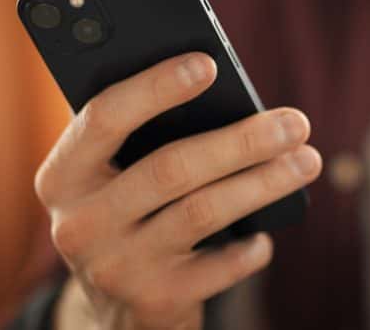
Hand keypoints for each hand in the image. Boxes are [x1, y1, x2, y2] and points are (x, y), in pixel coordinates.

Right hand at [35, 53, 320, 328]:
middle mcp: (79, 223)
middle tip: (295, 122)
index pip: (105, 118)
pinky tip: (267, 233)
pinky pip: (217, 267)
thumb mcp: (118, 173)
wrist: (115, 308)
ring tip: (307, 161)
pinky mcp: (152, 302)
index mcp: (63, 175)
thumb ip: (148, 133)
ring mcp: (114, 267)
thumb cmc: (132, 209)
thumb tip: (224, 89)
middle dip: (242, 141)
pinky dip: (249, 247)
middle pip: (171, 167)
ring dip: (263, 183)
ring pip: (202, 212)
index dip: (155, 87)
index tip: (208, 64)